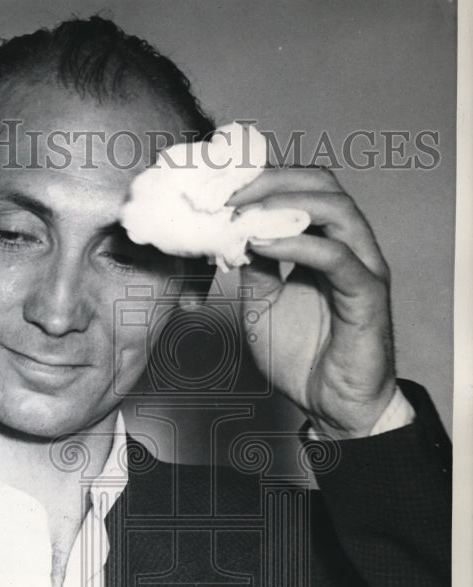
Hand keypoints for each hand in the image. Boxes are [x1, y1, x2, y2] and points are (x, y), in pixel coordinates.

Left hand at [227, 167, 395, 438]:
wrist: (332, 406)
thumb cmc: (305, 357)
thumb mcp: (263, 304)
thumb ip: (253, 268)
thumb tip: (230, 235)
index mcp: (327, 243)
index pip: (302, 188)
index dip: (263, 180)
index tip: (219, 187)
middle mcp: (350, 246)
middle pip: (322, 184)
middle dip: (272, 180)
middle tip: (227, 192)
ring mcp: (363, 267)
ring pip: (336, 209)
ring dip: (285, 203)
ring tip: (242, 214)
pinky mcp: (368, 294)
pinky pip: (337, 256)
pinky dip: (298, 243)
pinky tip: (262, 243)